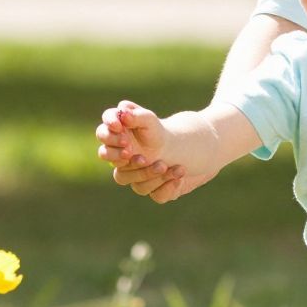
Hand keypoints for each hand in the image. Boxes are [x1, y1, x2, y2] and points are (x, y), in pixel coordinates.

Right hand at [95, 102, 217, 203]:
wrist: (202, 148)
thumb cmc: (171, 132)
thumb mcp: (153, 121)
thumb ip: (137, 115)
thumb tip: (122, 111)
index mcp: (122, 138)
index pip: (104, 135)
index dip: (110, 137)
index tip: (126, 139)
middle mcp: (127, 159)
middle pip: (115, 166)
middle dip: (129, 164)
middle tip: (143, 158)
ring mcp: (140, 177)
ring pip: (134, 184)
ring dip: (151, 175)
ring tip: (168, 165)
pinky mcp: (157, 190)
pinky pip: (156, 195)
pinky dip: (168, 186)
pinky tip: (179, 175)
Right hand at [96, 100, 171, 170]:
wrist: (163, 149)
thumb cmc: (154, 130)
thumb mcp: (149, 120)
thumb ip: (136, 115)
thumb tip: (123, 113)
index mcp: (118, 118)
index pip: (108, 116)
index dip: (110, 120)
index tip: (119, 126)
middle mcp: (112, 134)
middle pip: (101, 134)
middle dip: (112, 139)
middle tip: (126, 142)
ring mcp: (113, 150)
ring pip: (104, 153)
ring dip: (115, 154)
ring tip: (131, 153)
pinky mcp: (118, 164)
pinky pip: (116, 168)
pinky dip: (126, 165)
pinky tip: (140, 161)